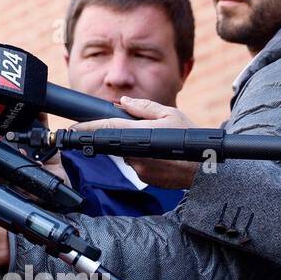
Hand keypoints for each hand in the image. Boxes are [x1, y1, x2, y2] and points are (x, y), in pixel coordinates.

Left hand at [72, 95, 197, 189]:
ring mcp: (139, 168)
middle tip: (145, 135)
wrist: (207, 169)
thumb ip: (143, 107)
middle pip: (116, 142)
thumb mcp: (170, 115)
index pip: (107, 128)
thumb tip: (122, 101)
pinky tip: (160, 158)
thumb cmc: (190, 138)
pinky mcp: (144, 178)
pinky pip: (136, 165)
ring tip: (158, 147)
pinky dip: (143, 159)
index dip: (87, 128)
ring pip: (126, 154)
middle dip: (124, 137)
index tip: (73, 128)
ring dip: (135, 149)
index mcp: (141, 133)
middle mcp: (136, 153)